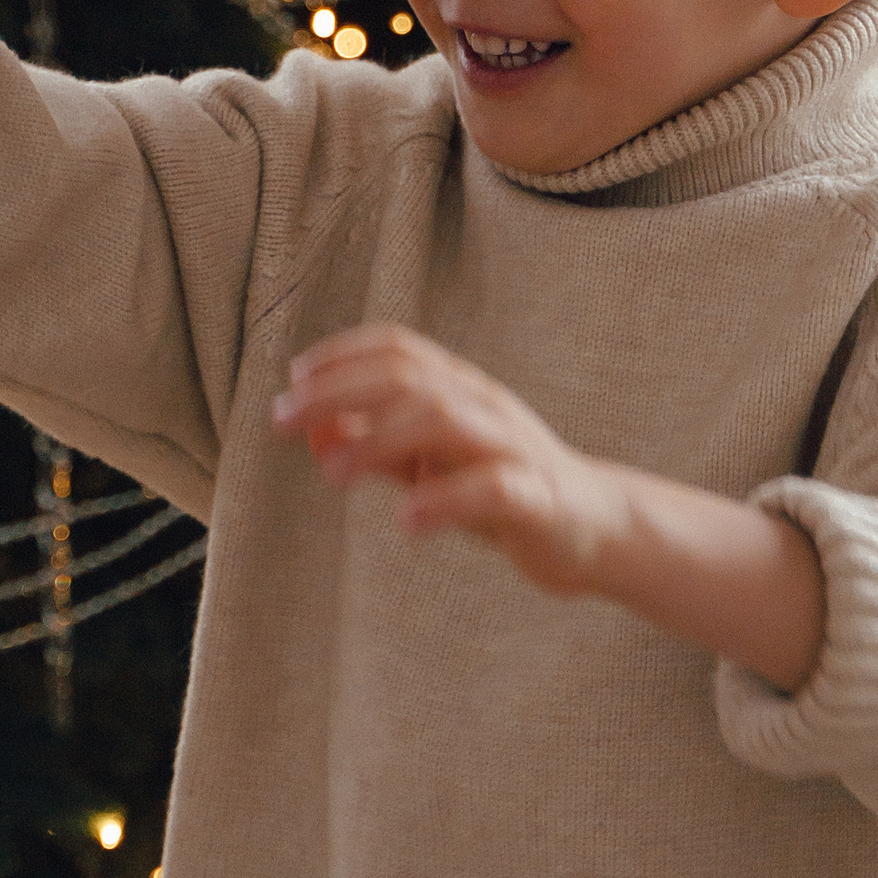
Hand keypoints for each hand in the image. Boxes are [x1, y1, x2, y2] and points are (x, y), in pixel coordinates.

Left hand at [273, 327, 628, 595]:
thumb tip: (311, 430)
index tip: (290, 381)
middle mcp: (487, 406)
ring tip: (331, 473)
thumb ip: (377, 446)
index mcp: (463, 389)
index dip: (340, 356)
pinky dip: (445, 500)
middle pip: (407, 377)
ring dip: (377, 441)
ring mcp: (515, 448)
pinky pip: (492, 489)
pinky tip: (407, 522)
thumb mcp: (432, 464)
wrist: (595, 529)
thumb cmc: (504, 491)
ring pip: (444, 419)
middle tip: (282, 422)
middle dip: (337, 392)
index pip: (399, 349)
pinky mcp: (539, 498)